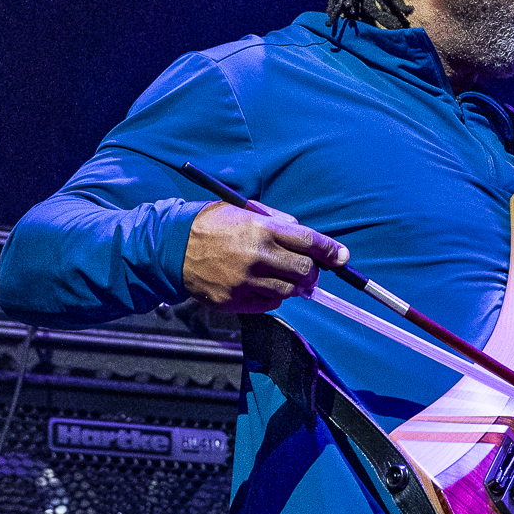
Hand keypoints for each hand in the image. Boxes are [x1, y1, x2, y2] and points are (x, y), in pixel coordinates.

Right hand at [181, 201, 347, 313]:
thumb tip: (302, 232)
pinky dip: (274, 295)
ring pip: (291, 290)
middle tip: (309, 270)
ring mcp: (246, 280)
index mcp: (261, 228)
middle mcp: (257, 255)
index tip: (342, 257)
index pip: (308, 241)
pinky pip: (271, 303)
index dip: (330, 250)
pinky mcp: (236, 300)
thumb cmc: (209, 226)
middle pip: (305, 270)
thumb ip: (275, 220)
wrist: (171, 249)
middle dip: (313, 272)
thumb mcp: (241, 210)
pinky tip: (262, 284)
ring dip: (296, 286)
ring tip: (284, 276)